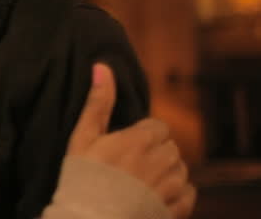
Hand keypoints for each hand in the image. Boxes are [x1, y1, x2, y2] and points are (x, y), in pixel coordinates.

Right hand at [67, 64, 195, 218]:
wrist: (88, 217)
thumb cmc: (82, 177)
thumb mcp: (83, 137)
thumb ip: (97, 103)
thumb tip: (102, 67)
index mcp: (140, 140)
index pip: (158, 127)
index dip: (143, 134)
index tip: (127, 144)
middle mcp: (160, 161)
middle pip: (170, 147)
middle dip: (156, 152)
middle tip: (132, 163)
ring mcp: (170, 187)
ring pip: (180, 170)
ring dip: (167, 172)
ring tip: (142, 181)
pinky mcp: (175, 209)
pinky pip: (189, 194)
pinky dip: (178, 193)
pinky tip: (157, 196)